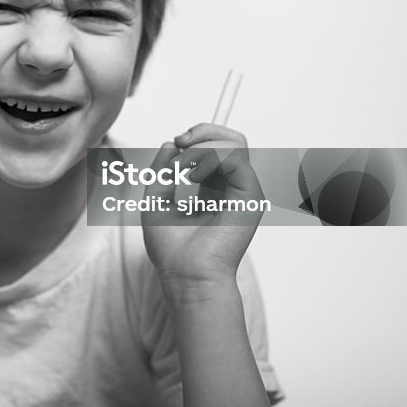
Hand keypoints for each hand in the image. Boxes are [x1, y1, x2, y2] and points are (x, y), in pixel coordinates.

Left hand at [141, 123, 265, 298]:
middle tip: (182, 142)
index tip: (176, 142)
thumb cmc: (171, 248)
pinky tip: (192, 176)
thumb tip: (170, 144)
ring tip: (184, 167)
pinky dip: (209, 157)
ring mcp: (242, 191)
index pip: (217, 147)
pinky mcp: (250, 196)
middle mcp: (231, 188)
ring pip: (235, 143)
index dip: (200, 135)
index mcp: (212, 188)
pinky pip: (236, 158)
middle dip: (204, 131)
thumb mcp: (156, 199)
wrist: (184, 274)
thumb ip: (162, 170)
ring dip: (203, 145)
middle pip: (231, 139)